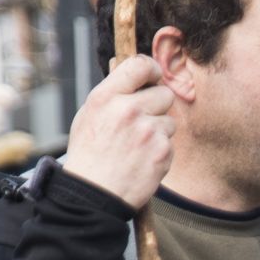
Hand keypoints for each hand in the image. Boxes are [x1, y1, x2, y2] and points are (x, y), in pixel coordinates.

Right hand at [62, 55, 176, 207]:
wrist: (92, 194)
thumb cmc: (89, 154)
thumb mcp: (89, 115)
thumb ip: (113, 93)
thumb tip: (132, 70)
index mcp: (106, 96)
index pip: (140, 64)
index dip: (152, 70)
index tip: (153, 78)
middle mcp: (128, 109)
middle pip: (164, 93)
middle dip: (157, 106)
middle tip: (141, 122)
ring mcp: (148, 131)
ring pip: (169, 120)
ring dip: (158, 131)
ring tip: (136, 147)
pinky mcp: (162, 151)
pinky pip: (170, 143)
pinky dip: (160, 152)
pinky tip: (141, 161)